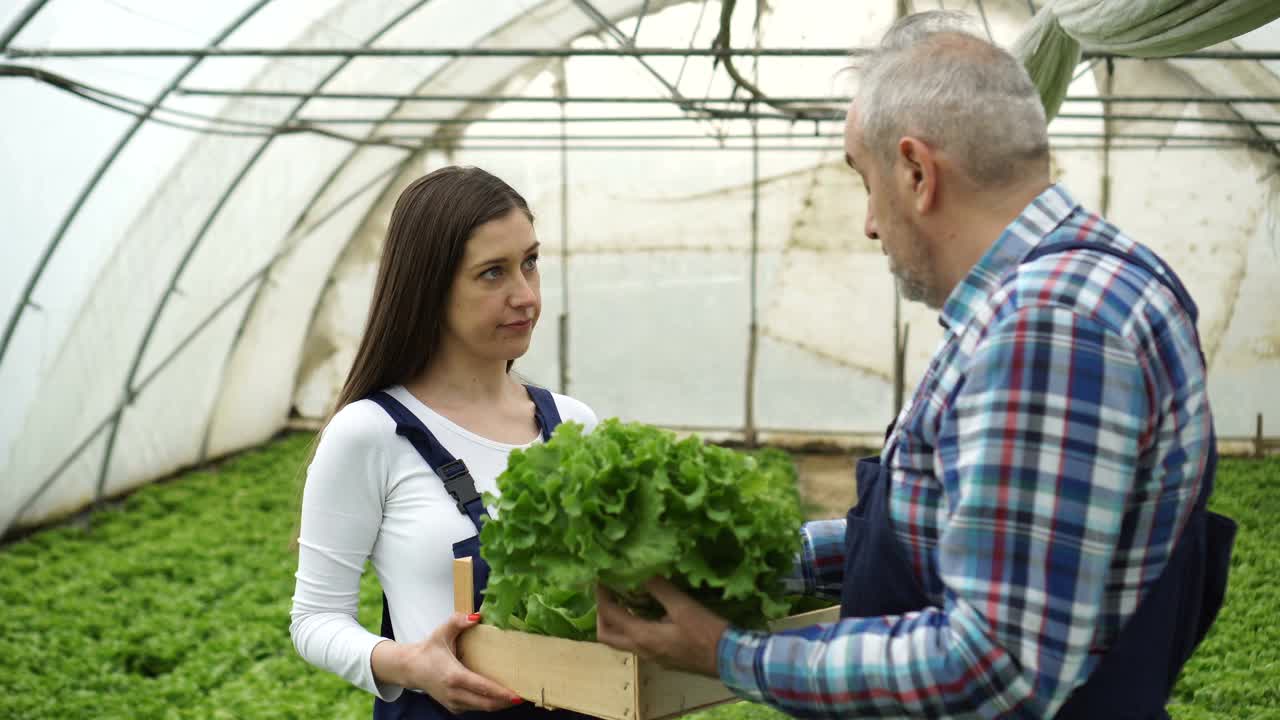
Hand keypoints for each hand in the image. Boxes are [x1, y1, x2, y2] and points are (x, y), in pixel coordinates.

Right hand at [379, 612, 522, 712]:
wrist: (410, 668)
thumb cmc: (428, 650)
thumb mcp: (442, 632)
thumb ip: (458, 621)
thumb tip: (477, 616)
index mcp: (454, 676)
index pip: (482, 688)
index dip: (501, 693)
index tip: (517, 694)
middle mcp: (455, 694)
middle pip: (486, 704)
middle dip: (506, 702)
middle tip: (524, 695)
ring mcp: (454, 703)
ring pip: (481, 708)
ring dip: (499, 704)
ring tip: (516, 696)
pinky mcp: (454, 707)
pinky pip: (475, 708)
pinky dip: (488, 704)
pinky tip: (499, 696)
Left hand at [594, 578, 729, 677]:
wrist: (728, 660)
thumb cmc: (706, 633)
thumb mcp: (682, 606)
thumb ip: (659, 589)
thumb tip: (641, 571)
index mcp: (642, 636)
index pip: (609, 614)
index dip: (601, 595)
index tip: (601, 578)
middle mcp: (641, 650)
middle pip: (607, 635)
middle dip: (602, 614)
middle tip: (608, 594)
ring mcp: (652, 658)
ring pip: (622, 642)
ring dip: (617, 622)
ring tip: (625, 600)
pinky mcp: (662, 659)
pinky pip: (637, 644)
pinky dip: (632, 628)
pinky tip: (647, 614)